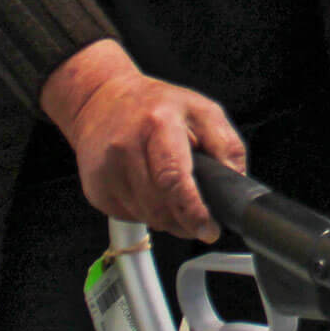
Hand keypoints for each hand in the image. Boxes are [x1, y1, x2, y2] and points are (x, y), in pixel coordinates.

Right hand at [40, 40, 246, 242]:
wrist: (102, 101)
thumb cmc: (156, 106)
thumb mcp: (203, 111)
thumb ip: (226, 145)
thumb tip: (234, 183)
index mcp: (158, 123)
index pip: (173, 178)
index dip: (193, 211)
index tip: (208, 229)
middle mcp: (126, 147)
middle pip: (160, 206)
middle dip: (186, 221)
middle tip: (200, 219)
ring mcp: (106, 170)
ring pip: (146, 216)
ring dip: (168, 218)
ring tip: (175, 196)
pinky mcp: (95, 188)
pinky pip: (130, 216)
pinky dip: (147, 213)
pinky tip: (151, 192)